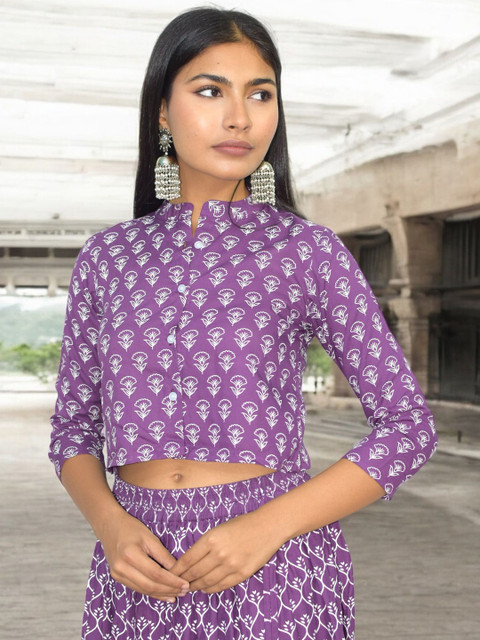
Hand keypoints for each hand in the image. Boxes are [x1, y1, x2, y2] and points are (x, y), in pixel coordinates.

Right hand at [98, 508, 188, 601]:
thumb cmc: (131, 528)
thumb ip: (163, 555)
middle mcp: (121, 568)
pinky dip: (151, 593)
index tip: (185, 583)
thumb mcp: (150, 537)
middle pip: (149, 585)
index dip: (172, 581)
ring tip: (177, 595)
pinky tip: (163, 594)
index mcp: (130, 555)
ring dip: (161, 594)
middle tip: (184, 591)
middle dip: (169, 590)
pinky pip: (137, 588)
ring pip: (143, 590)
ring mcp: (117, 574)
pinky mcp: (117, 577)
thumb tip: (177, 570)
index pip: (155, 574)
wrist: (110, 526)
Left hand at [169, 511, 283, 593]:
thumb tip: (190, 560)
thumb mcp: (219, 529)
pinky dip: (210, 589)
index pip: (187, 560)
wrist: (268, 526)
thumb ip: (206, 544)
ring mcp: (231, 565)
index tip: (170, 574)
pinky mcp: (241, 574)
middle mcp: (219, 554)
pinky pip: (221, 586)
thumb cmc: (242, 524)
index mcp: (211, 539)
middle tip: (176, 585)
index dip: (177, 570)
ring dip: (195, 586)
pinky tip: (205, 588)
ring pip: (206, 582)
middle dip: (183, 580)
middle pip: (194, 573)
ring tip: (189, 588)